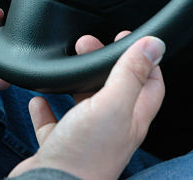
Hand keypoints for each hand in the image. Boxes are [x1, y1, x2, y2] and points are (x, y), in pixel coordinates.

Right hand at [9, 35, 165, 179]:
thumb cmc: (83, 153)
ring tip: (66, 66)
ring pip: (84, 104)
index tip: (127, 38)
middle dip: (102, 63)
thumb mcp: (112, 105)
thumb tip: (154, 46)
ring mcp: (85, 138)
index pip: (150, 84)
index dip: (144, 59)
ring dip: (76, 83)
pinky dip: (47, 109)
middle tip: (87, 44)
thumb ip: (131, 74)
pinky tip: (39, 100)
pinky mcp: (59, 145)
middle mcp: (111, 129)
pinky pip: (54, 123)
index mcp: (130, 119)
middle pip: (113, 88)